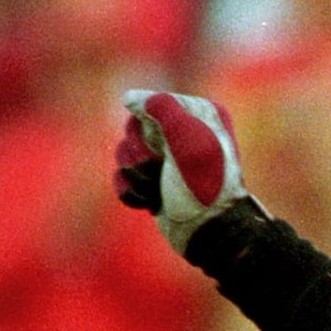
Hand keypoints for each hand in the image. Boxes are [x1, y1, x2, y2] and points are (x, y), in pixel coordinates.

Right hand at [114, 90, 249, 253]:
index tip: (168, 145)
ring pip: (123, 152)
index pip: (150, 104)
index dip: (150, 127)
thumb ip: (161, 106)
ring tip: (159, 189)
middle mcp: (183, 135)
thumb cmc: (205, 184)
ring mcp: (167, 160)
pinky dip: (131, 191)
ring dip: (137, 174)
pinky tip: (150, 202)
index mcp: (199, 115)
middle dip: (140, 152)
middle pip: (132, 128)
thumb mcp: (189, 136)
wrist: (209, 231)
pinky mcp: (153, 183)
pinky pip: (122, 177)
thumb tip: (129, 99)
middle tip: (163, 168)